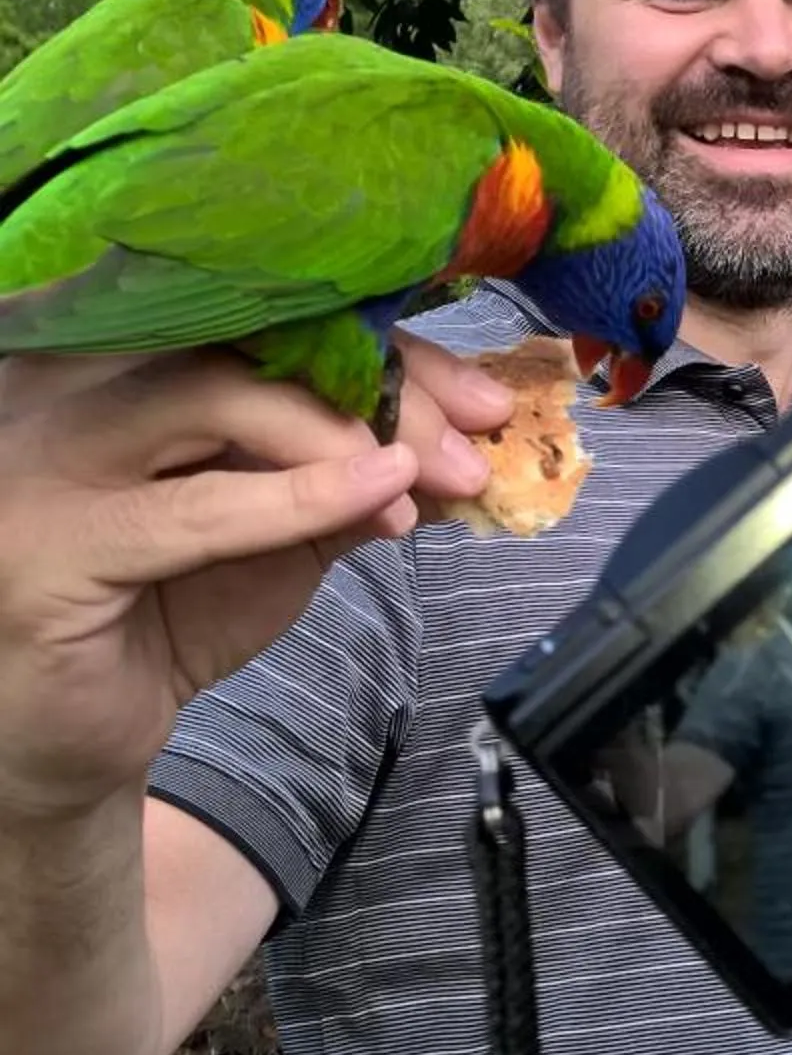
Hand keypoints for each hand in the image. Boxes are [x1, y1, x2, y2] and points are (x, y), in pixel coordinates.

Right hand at [0, 334, 512, 823]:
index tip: (479, 397)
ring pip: (210, 399)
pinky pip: (194, 509)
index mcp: (121, 361)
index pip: (264, 315)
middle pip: (240, 342)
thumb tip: (461, 443)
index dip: (379, 341)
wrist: (76, 739)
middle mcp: (68, 386)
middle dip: (376, 383)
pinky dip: (298, 498)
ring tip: (423, 479)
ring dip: (340, 435)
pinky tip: (378, 498)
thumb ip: (352, 479)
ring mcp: (48, 458)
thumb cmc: (165, 617)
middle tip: (473, 439)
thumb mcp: (281, 535)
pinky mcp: (53, 544)